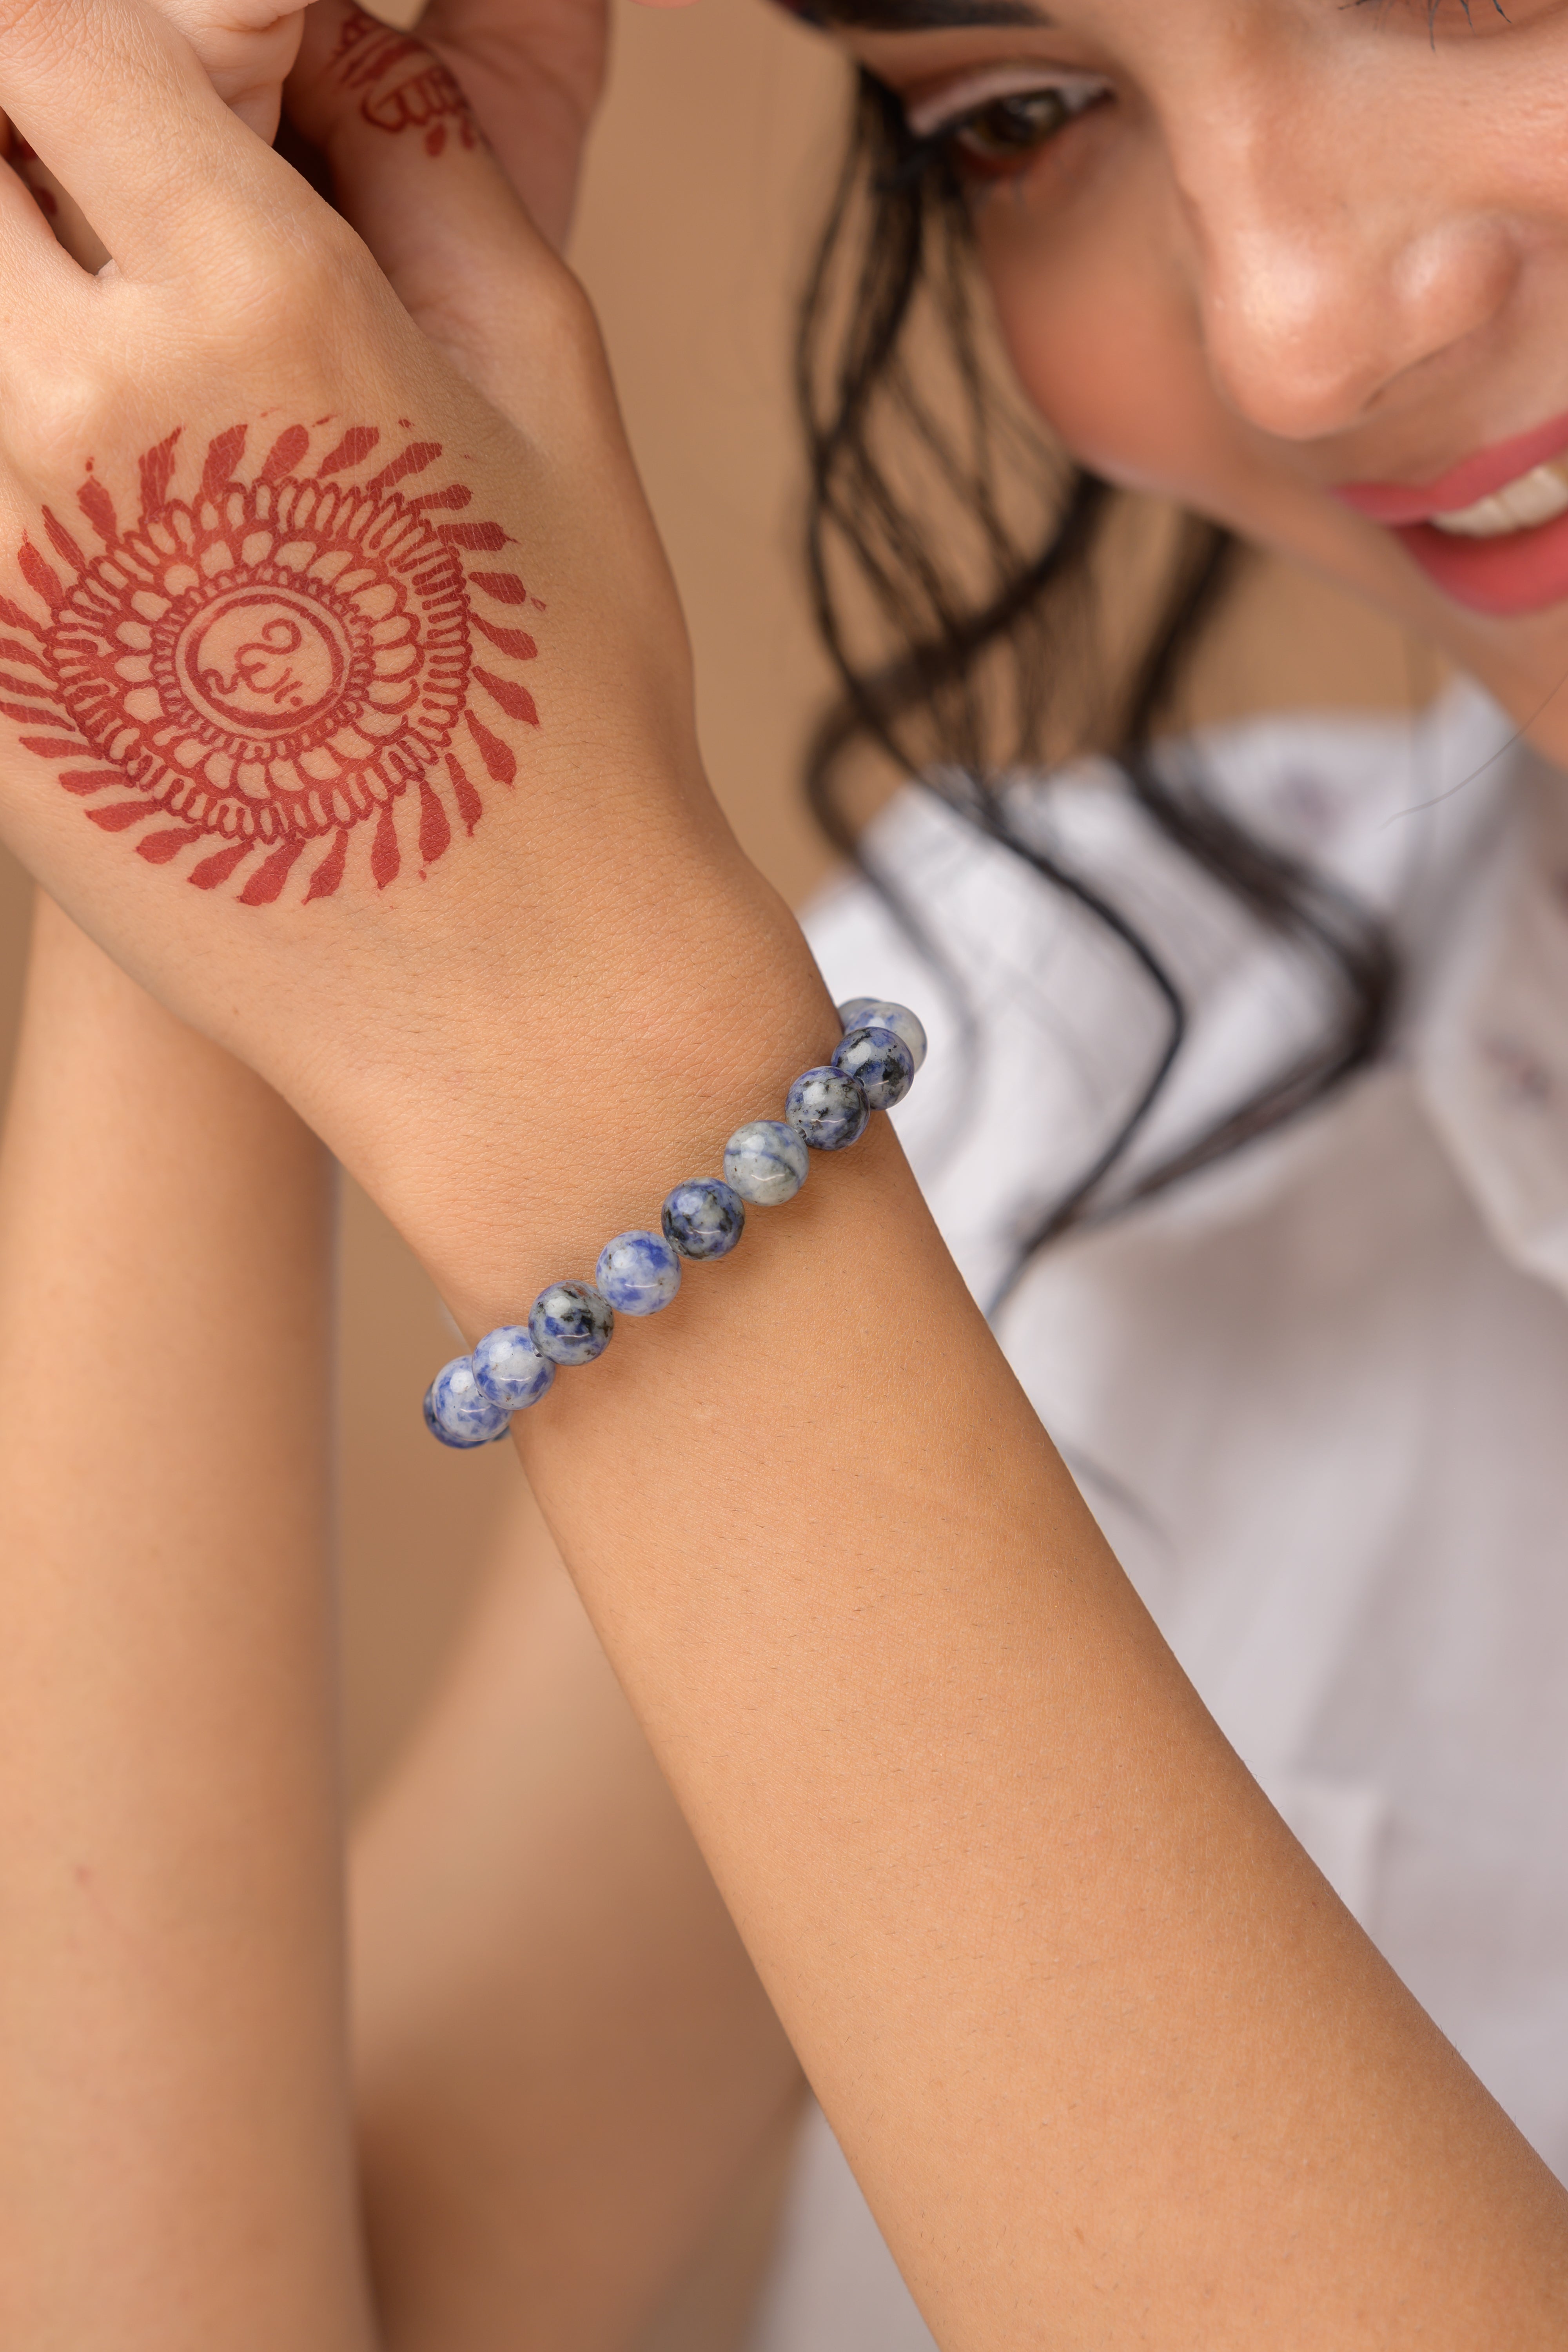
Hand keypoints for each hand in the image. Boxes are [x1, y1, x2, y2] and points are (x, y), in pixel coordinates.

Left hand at [0, 0, 825, 1324]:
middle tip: (100, 248)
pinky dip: (8, 481)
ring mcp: (3, 566)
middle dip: (21, 173)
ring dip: (9, 336)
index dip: (87, 52)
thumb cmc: (568, 709)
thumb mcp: (557, 402)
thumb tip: (336, 47)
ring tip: (111, 416)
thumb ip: (436, 173)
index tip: (138, 105)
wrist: (520, 992)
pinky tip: (111, 533)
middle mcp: (92, 420)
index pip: (56, 41)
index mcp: (261, 312)